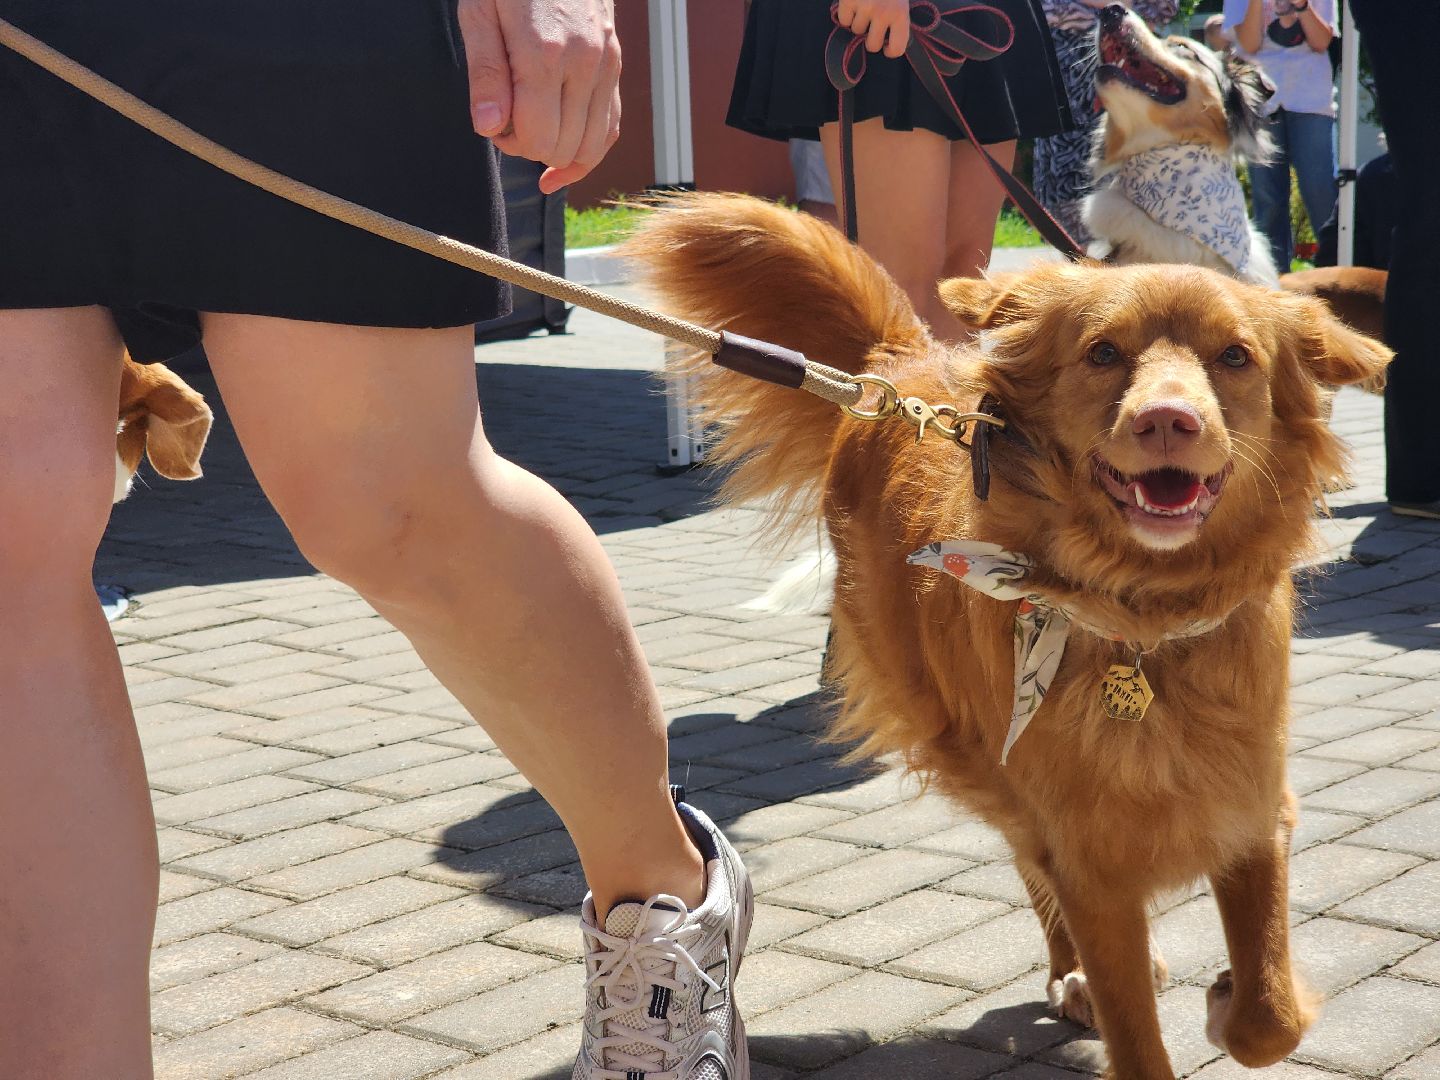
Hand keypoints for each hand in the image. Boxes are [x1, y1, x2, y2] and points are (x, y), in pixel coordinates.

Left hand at [459, 0, 621, 193]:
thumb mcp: (479, 11)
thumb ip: (485, 71)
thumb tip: (490, 128)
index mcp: (545, 54)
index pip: (535, 138)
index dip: (509, 142)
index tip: (494, 122)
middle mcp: (584, 64)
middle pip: (561, 147)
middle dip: (531, 147)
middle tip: (508, 121)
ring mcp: (606, 65)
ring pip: (591, 146)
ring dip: (559, 152)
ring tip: (534, 132)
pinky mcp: (616, 65)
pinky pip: (611, 127)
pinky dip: (589, 149)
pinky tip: (565, 159)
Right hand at [836, 0, 910, 57]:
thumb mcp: (900, 1)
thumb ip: (897, 20)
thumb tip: (888, 42)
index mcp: (900, 14)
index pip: (897, 49)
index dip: (890, 50)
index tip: (887, 46)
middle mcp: (883, 13)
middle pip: (872, 45)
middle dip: (871, 37)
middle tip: (872, 24)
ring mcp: (865, 7)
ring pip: (856, 31)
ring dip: (858, 21)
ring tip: (864, 6)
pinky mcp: (848, 0)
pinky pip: (844, 20)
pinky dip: (846, 13)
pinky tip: (854, 3)